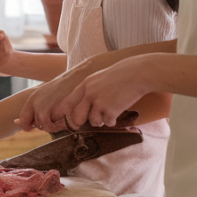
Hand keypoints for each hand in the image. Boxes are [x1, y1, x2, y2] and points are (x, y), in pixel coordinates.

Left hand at [15, 68, 83, 131]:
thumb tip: (16, 123)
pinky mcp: (59, 109)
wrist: (76, 77)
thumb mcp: (42, 95)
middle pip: (37, 125)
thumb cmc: (61, 88)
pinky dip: (60, 126)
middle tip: (55, 119)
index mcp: (32, 99)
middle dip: (44, 126)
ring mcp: (47, 106)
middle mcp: (37, 103)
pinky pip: (56, 125)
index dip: (29, 126)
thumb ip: (31, 109)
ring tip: (61, 120)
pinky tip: (66, 120)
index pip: (23, 121)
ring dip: (53, 127)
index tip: (38, 125)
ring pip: (45, 127)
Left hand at [19, 59, 149, 131]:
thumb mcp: (99, 79)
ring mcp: (99, 102)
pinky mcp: (111, 109)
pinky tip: (118, 111)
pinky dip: (112, 120)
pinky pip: (107, 123)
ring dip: (101, 120)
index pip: (68, 103)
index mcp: (85, 85)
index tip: (59, 120)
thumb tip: (81, 107)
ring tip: (109, 111)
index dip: (63, 114)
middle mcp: (89, 93)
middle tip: (93, 119)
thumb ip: (88, 90)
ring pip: (93, 121)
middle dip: (83, 121)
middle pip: (77, 117)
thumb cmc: (120, 76)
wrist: (138, 73)